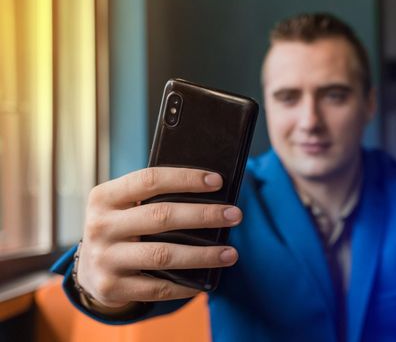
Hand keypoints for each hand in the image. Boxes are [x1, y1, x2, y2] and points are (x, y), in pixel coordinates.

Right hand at [76, 167, 241, 307]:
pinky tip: (206, 282)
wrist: (89, 270)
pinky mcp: (112, 287)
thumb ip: (153, 198)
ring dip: (203, 254)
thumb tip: (209, 194)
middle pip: (161, 216)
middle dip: (204, 215)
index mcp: (104, 197)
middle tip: (235, 215)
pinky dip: (186, 285)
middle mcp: (100, 226)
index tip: (218, 181)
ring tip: (231, 253)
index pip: (149, 180)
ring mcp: (104, 258)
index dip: (186, 179)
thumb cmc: (121, 228)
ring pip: (163, 255)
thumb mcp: (124, 207)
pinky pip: (158, 288)